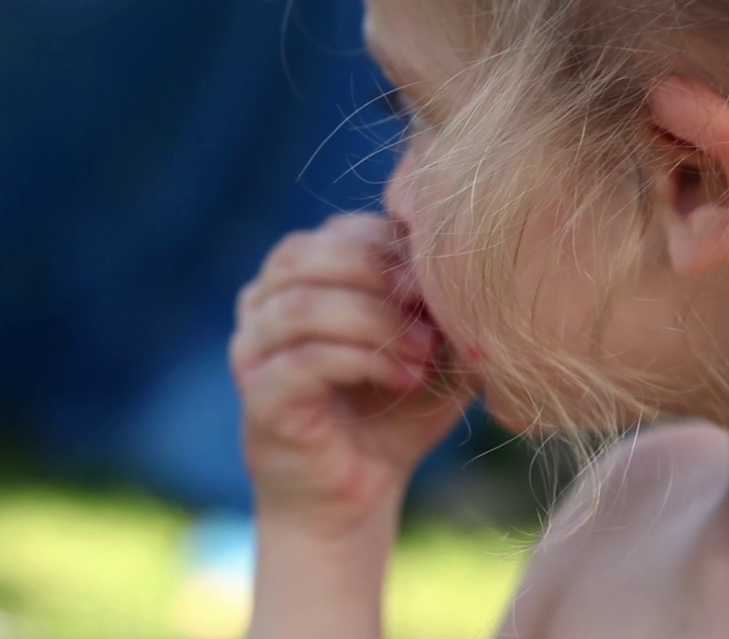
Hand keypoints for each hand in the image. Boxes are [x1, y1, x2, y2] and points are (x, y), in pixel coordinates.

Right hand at [231, 214, 472, 538]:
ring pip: (304, 304)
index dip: (396, 245)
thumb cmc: (395, 414)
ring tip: (426, 349)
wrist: (357, 497)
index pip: (342, 231)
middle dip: (382, 273)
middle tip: (436, 305)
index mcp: (300, 275)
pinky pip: (304, 360)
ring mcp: (252, 349)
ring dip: (375, 319)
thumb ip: (444, 306)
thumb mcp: (432, 349)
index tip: (448, 279)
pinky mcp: (258, 396)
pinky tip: (407, 378)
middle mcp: (263, 302)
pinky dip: (364, 360)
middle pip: (313, 254)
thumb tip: (475, 269)